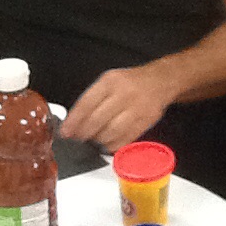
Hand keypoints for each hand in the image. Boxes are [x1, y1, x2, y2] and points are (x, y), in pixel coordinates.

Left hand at [60, 64, 176, 151]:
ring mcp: (137, 108)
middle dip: (84, 133)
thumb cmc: (130, 83)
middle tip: (78, 138)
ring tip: (94, 139)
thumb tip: (73, 122)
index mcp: (111, 82)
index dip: (74, 121)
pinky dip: (113, 145)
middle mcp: (124, 94)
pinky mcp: (146, 121)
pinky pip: (125, 139)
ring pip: (111, 132)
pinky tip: (108, 143)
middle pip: (98, 120)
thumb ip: (91, 99)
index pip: (87, 104)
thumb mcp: (109, 81)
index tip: (66, 132)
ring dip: (98, 140)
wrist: (160, 81)